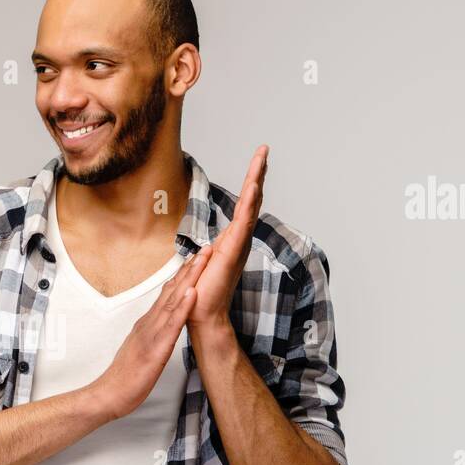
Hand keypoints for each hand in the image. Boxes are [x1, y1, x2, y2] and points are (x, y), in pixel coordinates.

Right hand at [88, 245, 209, 419]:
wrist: (109, 394)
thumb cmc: (125, 377)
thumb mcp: (141, 349)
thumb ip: (150, 335)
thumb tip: (159, 326)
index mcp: (147, 324)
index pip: (167, 295)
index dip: (182, 276)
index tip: (195, 260)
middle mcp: (149, 323)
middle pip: (171, 291)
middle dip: (189, 270)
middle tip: (205, 249)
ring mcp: (152, 333)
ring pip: (173, 301)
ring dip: (188, 279)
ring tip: (202, 261)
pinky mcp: (156, 348)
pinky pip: (172, 325)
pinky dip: (182, 307)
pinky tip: (192, 293)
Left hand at [188, 144, 268, 337]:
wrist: (201, 314)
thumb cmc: (201, 294)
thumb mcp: (202, 265)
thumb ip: (206, 255)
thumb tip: (205, 251)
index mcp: (232, 241)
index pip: (243, 206)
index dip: (250, 183)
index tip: (256, 162)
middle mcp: (239, 240)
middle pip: (252, 200)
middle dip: (257, 173)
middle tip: (264, 150)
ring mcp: (239, 244)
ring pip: (251, 206)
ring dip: (256, 181)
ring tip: (262, 158)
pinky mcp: (234, 250)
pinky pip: (244, 221)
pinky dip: (250, 202)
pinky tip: (254, 185)